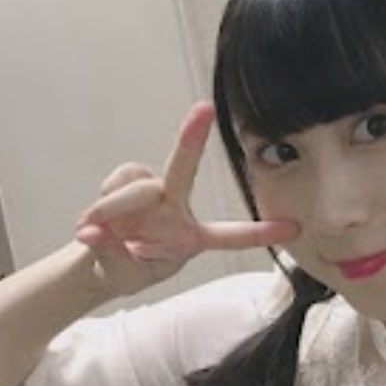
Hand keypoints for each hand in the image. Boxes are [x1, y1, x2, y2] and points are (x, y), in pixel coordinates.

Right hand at [74, 101, 296, 297]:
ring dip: (114, 206)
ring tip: (96, 229)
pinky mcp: (130, 179)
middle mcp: (176, 208)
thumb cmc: (124, 269)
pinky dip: (102, 201)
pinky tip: (94, 219)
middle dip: (192, 139)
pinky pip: (117, 182)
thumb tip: (92, 233)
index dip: (259, 232)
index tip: (293, 228)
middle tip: (202, 109)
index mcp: (191, 238)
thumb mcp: (124, 276)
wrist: (98, 262)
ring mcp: (153, 191)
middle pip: (184, 171)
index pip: (230, 236)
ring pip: (137, 186)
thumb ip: (111, 256)